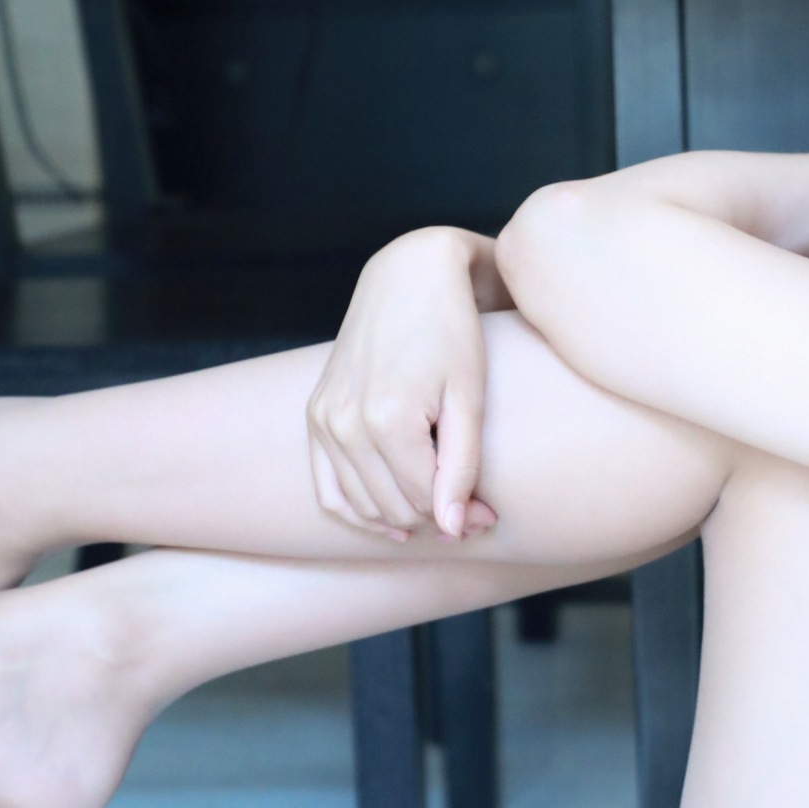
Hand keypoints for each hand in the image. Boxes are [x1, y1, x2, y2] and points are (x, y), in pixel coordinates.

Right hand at [307, 230, 500, 539]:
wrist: (408, 277)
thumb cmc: (450, 331)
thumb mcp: (469, 397)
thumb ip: (461, 467)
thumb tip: (453, 529)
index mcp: (387, 419)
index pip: (425, 501)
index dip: (462, 516)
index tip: (492, 514)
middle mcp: (346, 424)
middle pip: (392, 508)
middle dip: (435, 520)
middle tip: (473, 512)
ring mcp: (324, 420)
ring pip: (360, 506)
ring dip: (399, 520)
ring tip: (439, 511)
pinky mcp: (316, 415)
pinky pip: (327, 488)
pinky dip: (357, 511)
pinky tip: (391, 519)